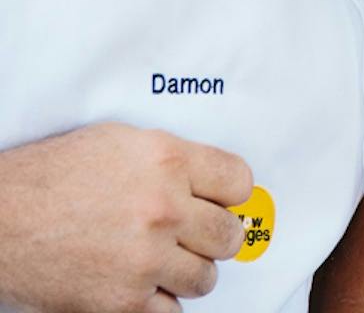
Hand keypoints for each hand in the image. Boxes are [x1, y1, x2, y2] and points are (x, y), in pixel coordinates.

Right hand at [0, 122, 251, 312]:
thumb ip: (170, 160)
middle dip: (213, 237)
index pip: (239, 182)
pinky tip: (141, 287)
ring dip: (187, 273)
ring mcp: (146, 258)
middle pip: (229, 234)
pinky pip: (171, 312)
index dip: (230, 195)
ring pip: (205, 277)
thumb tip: (205, 179)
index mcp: (167, 161)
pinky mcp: (124, 301)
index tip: (221, 202)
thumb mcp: (119, 143)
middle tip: (193, 237)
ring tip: (162, 263)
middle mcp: (164, 208)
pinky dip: (159, 304)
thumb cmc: (49, 178)